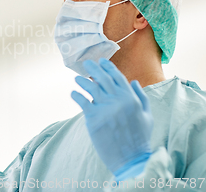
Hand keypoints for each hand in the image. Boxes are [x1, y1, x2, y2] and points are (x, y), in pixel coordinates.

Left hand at [71, 58, 152, 179]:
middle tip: (86, 63)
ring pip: (91, 87)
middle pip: (102, 78)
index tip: (101, 61)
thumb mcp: (147, 115)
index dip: (108, 67)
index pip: (117, 77)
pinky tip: (73, 93)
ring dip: (82, 81)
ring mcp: (105, 108)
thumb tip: (133, 82)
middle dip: (93, 68)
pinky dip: (76, 95)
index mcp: (131, 98)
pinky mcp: (94, 118)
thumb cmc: (139, 137)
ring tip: (77, 78)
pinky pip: (82, 101)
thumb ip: (141, 97)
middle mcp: (118, 100)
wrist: (131, 159)